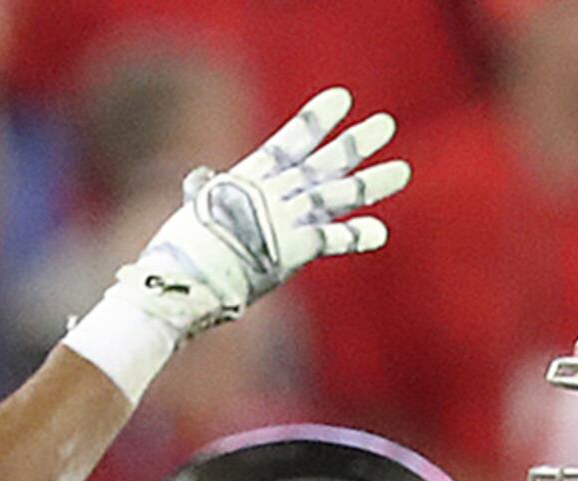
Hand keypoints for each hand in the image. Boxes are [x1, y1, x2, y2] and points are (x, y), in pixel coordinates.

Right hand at [66, 88, 401, 398]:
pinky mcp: (292, 249)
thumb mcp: (192, 213)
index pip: (287, 140)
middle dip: (357, 142)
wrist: (178, 282)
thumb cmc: (175, 256)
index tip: (342, 99)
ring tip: (402, 170)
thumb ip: (204, 192)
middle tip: (386, 125)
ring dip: (372, 182)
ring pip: (338, 194)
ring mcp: (284, 219)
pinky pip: (332, 239)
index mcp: (246, 179)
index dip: (315, 119)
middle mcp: (271, 193)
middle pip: (324, 161)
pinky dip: (356, 235)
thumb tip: (198, 179)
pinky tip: (380, 232)